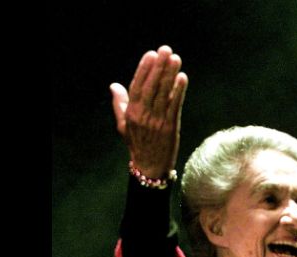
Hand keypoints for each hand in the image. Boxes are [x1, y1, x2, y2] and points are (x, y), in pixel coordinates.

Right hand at [110, 45, 187, 177]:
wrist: (150, 166)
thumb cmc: (137, 144)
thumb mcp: (123, 124)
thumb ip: (119, 103)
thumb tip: (114, 85)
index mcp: (131, 112)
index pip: (137, 86)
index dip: (144, 69)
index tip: (150, 54)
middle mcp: (143, 115)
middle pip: (151, 86)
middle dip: (158, 67)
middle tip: (165, 50)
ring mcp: (157, 121)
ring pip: (163, 94)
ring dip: (170, 75)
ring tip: (176, 59)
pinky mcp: (170, 127)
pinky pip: (175, 106)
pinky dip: (179, 92)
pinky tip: (183, 78)